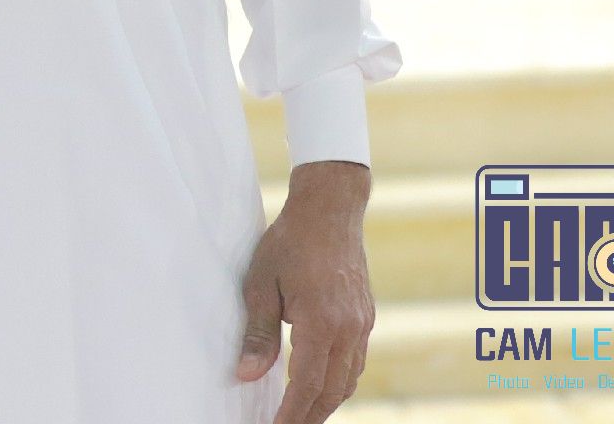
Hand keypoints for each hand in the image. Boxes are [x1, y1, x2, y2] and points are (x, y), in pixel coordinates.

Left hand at [237, 160, 375, 421]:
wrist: (330, 209)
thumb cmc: (289, 242)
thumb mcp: (261, 284)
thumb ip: (257, 334)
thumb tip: (247, 375)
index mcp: (321, 322)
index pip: (307, 384)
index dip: (291, 414)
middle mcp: (348, 329)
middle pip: (331, 391)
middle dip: (309, 416)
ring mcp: (362, 324)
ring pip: (348, 380)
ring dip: (326, 403)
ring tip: (301, 416)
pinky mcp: (366, 317)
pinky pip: (355, 363)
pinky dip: (339, 382)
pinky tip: (322, 386)